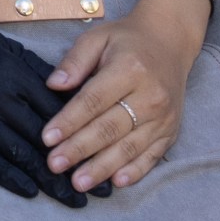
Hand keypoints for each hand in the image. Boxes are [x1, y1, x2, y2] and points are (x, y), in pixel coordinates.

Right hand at [0, 0, 85, 205]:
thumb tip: (70, 93)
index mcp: (14, 74)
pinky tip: (30, 191)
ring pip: (20, 152)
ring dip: (49, 179)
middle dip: (75, 164)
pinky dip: (10, 177)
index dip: (82, 134)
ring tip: (72, 198)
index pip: (56, 109)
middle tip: (99, 189)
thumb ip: (38, 71)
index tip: (104, 153)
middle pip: (44, 136)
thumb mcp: (7, 48)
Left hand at [41, 0, 198, 192]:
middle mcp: (150, 96)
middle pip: (110, 128)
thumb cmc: (127, 40)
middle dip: (79, 149)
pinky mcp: (172, 131)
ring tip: (79, 182)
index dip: (69, 121)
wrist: (170, 42)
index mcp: (129, 69)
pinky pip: (152, 156)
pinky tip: (116, 182)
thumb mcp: (98, 38)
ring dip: (102, 167)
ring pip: (129, 147)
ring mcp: (164, 117)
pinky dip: (135, 171)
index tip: (47, 138)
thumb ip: (75, 61)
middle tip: (55, 164)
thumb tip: (53, 85)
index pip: (93, 100)